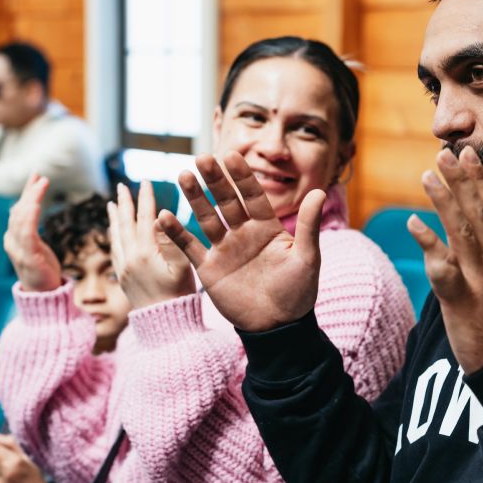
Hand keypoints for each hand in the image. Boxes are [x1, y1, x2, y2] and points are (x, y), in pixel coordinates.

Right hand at [3, 174, 61, 291]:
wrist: (42, 295)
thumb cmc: (41, 269)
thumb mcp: (36, 244)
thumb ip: (31, 227)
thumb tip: (28, 206)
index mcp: (13, 238)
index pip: (18, 210)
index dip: (27, 192)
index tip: (36, 176)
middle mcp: (12, 241)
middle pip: (18, 211)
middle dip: (29, 192)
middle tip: (40, 176)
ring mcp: (19, 249)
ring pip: (21, 218)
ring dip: (31, 198)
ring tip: (41, 183)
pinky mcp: (28, 256)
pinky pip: (27, 233)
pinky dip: (29, 217)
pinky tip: (34, 204)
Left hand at [107, 181, 194, 309]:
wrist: (164, 324)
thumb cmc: (179, 295)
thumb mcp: (182, 267)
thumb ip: (171, 241)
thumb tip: (160, 217)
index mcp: (145, 252)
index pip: (144, 218)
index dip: (145, 198)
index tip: (145, 181)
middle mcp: (129, 257)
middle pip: (124, 223)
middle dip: (124, 202)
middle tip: (122, 185)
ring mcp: (123, 268)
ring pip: (115, 236)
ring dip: (114, 217)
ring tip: (111, 203)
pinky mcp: (122, 277)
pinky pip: (113, 249)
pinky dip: (112, 235)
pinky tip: (114, 231)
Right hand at [157, 152, 325, 331]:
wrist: (278, 327)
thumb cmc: (298, 292)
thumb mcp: (307, 257)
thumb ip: (308, 225)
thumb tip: (318, 192)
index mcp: (267, 227)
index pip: (253, 195)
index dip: (243, 176)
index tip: (232, 155)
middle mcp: (244, 233)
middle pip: (227, 201)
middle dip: (215, 180)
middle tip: (202, 158)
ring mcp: (225, 249)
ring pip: (207, 217)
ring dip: (195, 198)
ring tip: (184, 175)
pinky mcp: (210, 269)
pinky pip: (190, 247)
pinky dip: (177, 233)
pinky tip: (163, 217)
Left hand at [406, 147, 482, 374]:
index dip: (480, 182)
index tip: (469, 155)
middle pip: (479, 214)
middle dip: (462, 181)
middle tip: (445, 152)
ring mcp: (480, 281)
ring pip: (462, 233)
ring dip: (444, 201)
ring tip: (426, 175)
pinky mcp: (461, 302)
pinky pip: (443, 269)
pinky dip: (429, 243)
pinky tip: (413, 223)